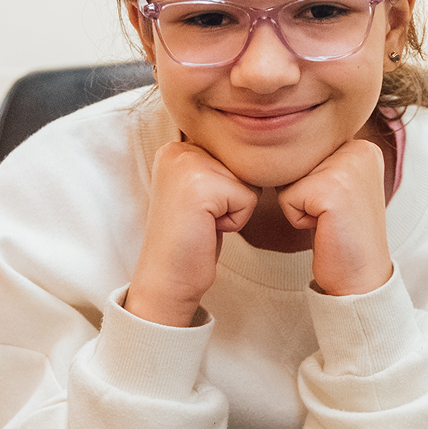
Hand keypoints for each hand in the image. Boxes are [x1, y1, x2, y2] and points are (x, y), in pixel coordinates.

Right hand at [125, 142, 259, 326]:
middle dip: (232, 197)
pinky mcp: (201, 187)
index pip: (233, 155)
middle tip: (201, 218)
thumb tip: (260, 156)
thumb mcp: (201, 190)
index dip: (227, 189)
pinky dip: (235, 221)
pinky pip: (248, 199)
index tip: (198, 209)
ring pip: (248, 181)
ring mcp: (187, 166)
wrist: (167, 279)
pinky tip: (206, 229)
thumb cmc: (190, 239)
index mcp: (176, 148)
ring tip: (204, 223)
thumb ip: (219, 166)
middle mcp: (178, 150)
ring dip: (234, 209)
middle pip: (243, 165)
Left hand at [277, 139, 391, 296]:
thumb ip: (316, 162)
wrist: (362, 276)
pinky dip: (297, 219)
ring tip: (329, 222)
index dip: (309, 185)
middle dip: (303, 193)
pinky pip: (286, 198)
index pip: (305, 152)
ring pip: (288, 179)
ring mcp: (347, 167)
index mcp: (362, 146)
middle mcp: (359, 149)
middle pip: (295, 163)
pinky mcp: (331, 190)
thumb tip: (274, 148)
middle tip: (332, 217)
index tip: (336, 206)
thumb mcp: (335, 185)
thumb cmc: (342, 234)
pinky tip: (325, 229)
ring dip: (299, 205)